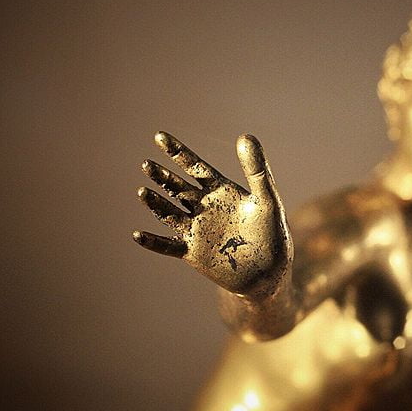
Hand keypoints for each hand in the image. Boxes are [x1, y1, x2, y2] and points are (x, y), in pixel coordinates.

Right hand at [133, 132, 291, 296]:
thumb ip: (257, 170)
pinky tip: (138, 235)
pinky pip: (168, 246)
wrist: (270, 274)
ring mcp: (196, 229)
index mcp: (220, 190)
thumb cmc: (273, 235)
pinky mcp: (192, 252)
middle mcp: (204, 207)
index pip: (194, 166)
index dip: (177, 152)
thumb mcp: (267, 200)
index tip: (160, 136)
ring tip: (142, 192)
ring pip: (169, 213)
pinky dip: (153, 242)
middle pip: (177, 187)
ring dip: (155, 203)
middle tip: (147, 165)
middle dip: (162, 176)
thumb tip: (245, 136)